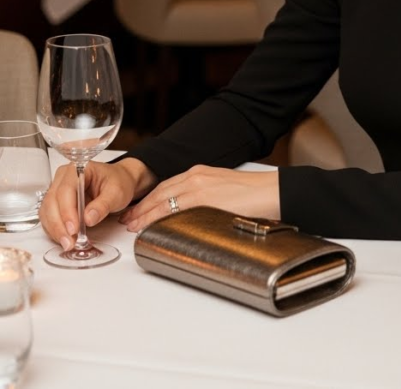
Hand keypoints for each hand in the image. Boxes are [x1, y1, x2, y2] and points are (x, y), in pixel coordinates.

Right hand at [40, 158, 153, 249]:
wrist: (119, 182)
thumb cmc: (118, 182)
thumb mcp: (117, 192)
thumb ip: (103, 205)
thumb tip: (88, 218)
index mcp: (78, 169)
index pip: (66, 190)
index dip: (67, 211)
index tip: (74, 229)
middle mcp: (64, 178)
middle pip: (52, 201)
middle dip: (59, 225)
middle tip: (69, 241)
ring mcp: (58, 189)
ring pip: (47, 211)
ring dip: (55, 230)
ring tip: (68, 243)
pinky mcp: (57, 203)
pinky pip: (49, 217)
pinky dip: (55, 230)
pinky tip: (65, 238)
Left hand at [119, 165, 280, 232]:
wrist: (273, 192)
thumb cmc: (255, 195)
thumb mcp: (224, 190)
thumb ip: (207, 198)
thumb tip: (194, 216)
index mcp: (201, 173)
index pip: (167, 186)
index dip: (149, 199)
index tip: (138, 210)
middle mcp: (196, 177)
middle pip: (160, 192)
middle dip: (141, 207)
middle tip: (127, 220)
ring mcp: (199, 187)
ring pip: (162, 201)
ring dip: (145, 214)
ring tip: (133, 227)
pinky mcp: (204, 200)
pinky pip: (174, 210)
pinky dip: (159, 219)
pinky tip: (151, 228)